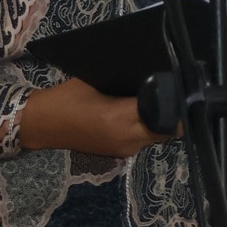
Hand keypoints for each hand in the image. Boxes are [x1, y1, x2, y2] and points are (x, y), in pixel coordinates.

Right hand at [18, 78, 177, 156]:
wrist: (41, 125)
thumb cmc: (67, 98)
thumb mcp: (96, 81)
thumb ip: (126, 81)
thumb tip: (154, 72)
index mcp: (120, 118)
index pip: (162, 111)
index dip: (176, 100)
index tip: (184, 87)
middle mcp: (127, 138)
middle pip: (167, 129)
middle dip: (174, 114)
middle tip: (177, 93)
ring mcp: (123, 149)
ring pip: (157, 136)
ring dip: (161, 121)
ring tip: (163, 101)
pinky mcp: (118, 154)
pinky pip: (143, 140)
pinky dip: (147, 128)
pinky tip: (143, 114)